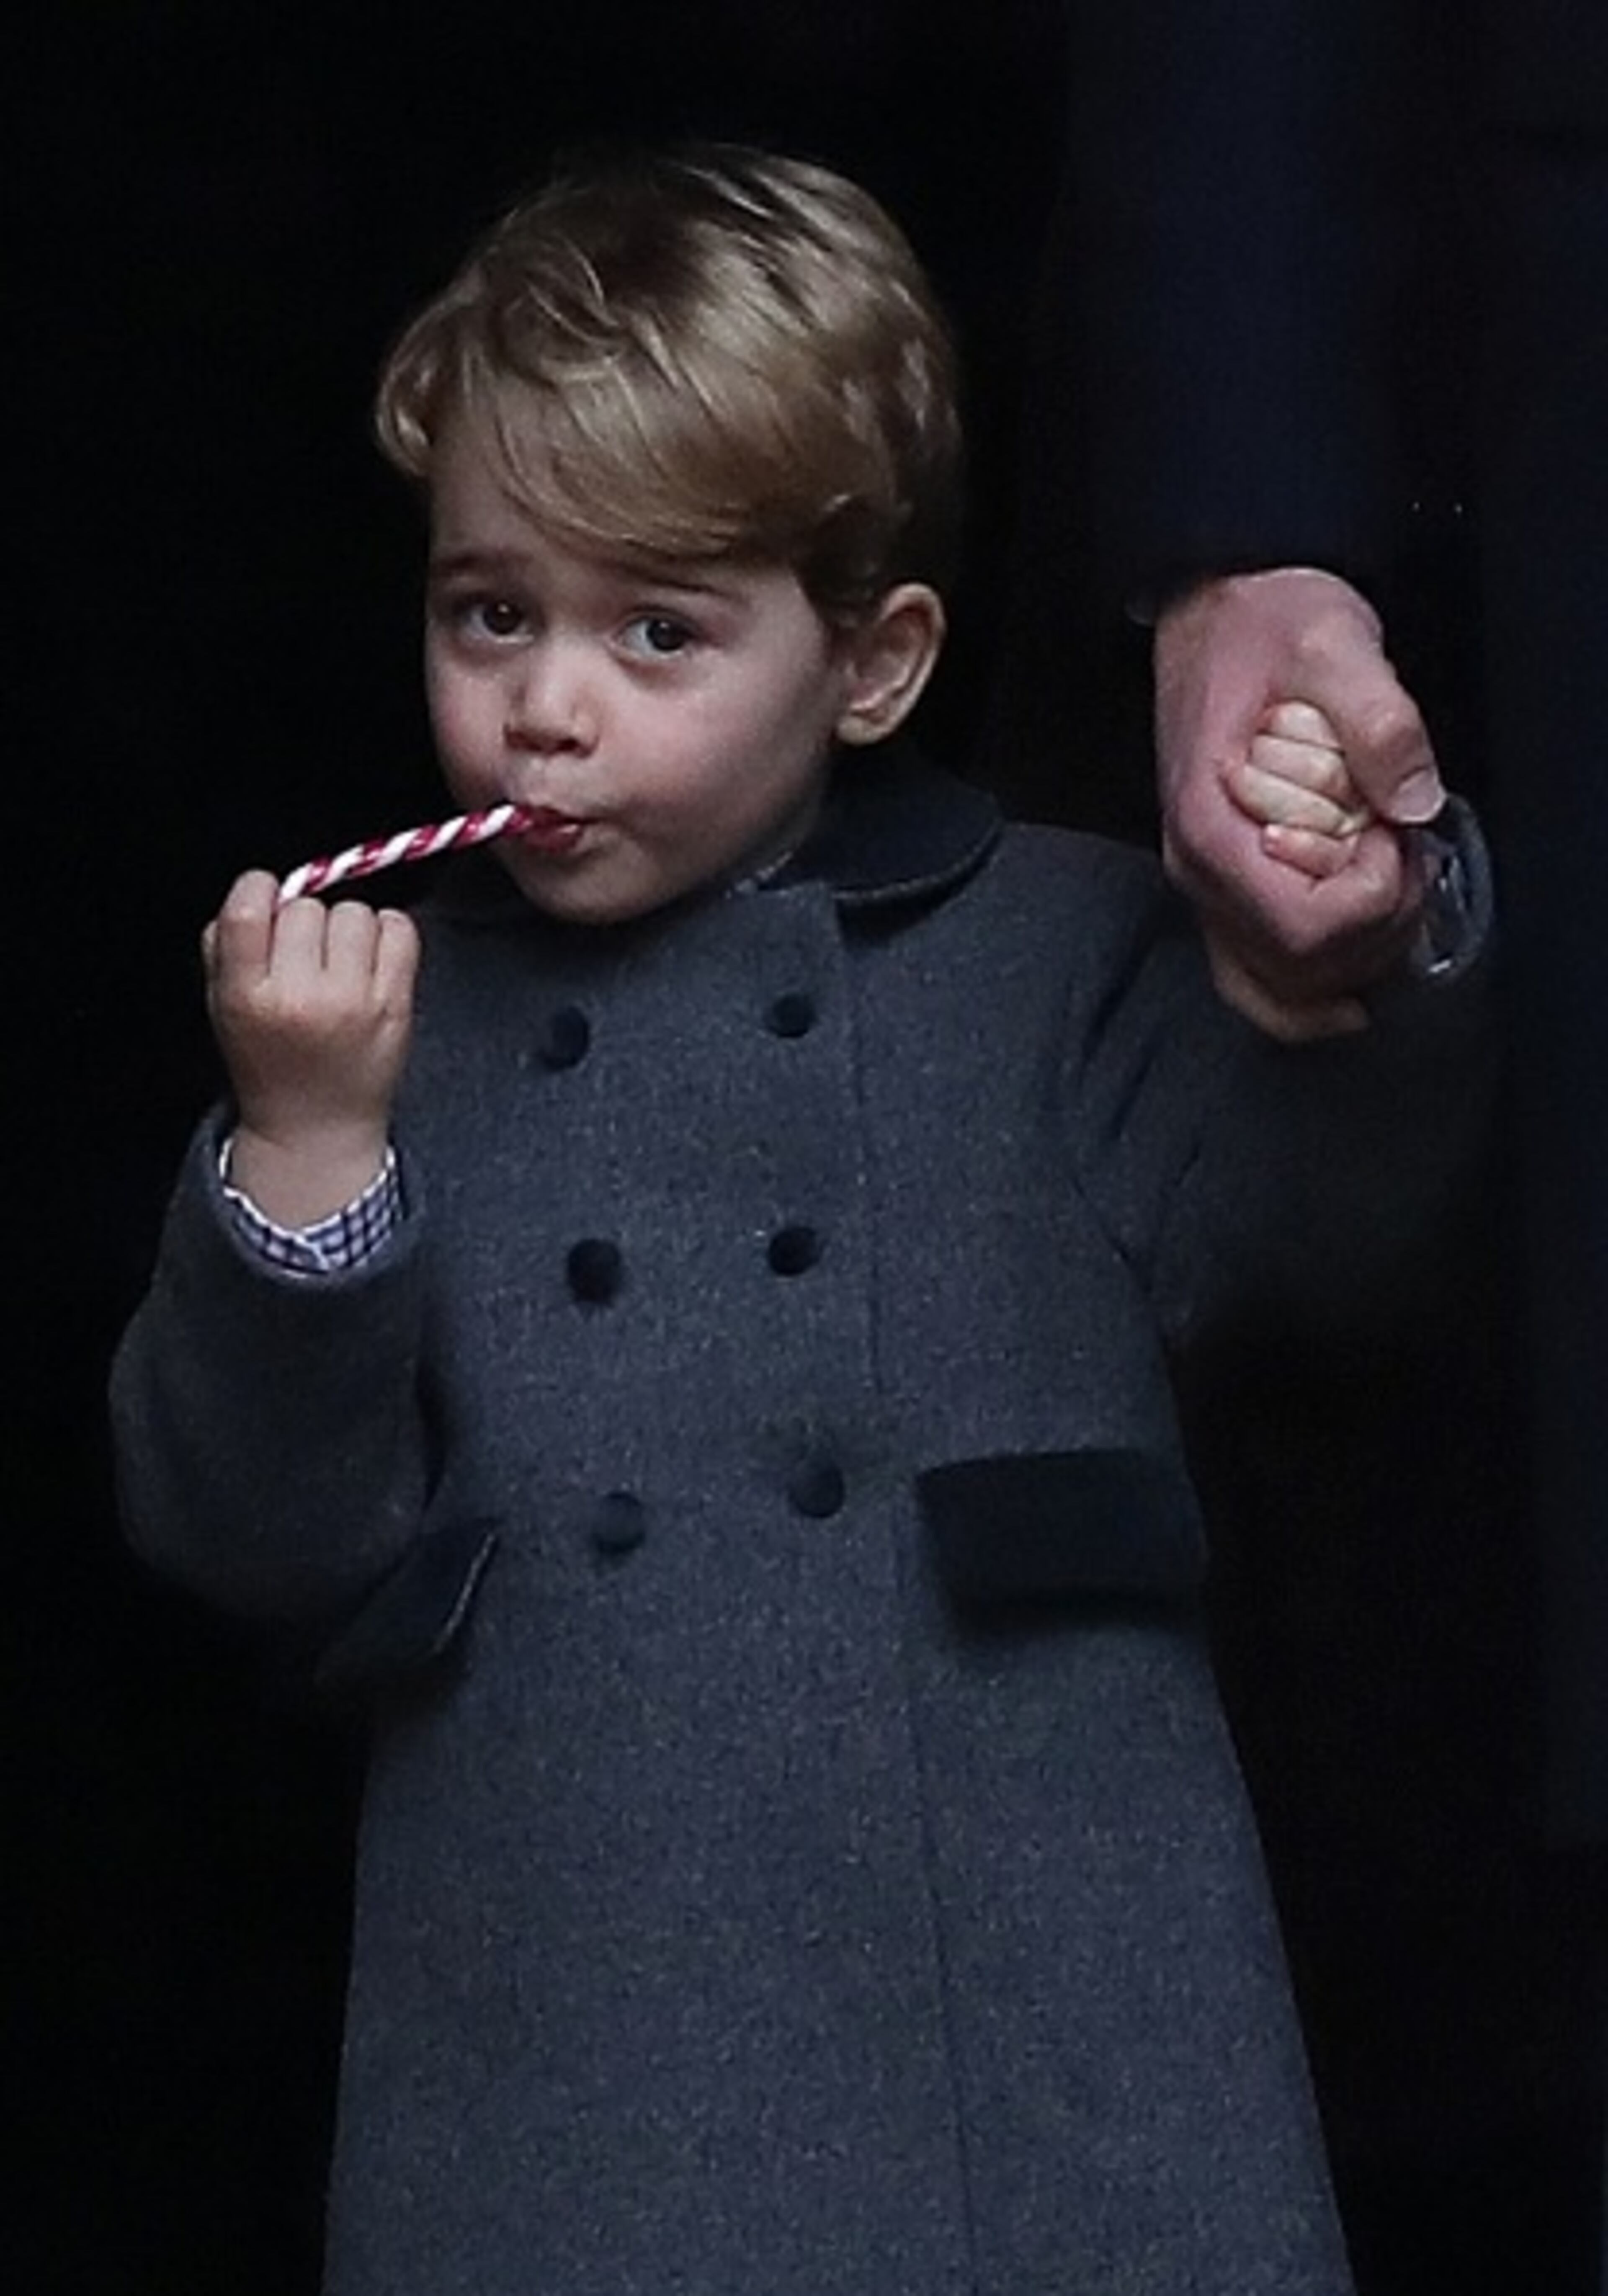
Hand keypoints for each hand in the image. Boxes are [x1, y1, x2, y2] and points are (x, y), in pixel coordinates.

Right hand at [203, 871, 419, 1224]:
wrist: (317, 1127)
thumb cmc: (268, 1060)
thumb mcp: (222, 1007)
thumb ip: (225, 945)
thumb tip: (259, 889)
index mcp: (248, 997)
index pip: (247, 908)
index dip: (259, 890)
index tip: (266, 901)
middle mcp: (302, 997)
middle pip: (307, 908)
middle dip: (304, 922)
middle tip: (304, 956)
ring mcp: (355, 1001)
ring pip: (355, 913)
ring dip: (346, 927)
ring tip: (337, 963)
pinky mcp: (396, 1004)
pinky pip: (399, 929)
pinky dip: (387, 932)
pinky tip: (370, 959)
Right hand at [1155, 570, 1436, 1037]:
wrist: (1216, 609)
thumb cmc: (1263, 623)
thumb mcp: (1330, 643)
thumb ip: (1377, 717)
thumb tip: (1415, 800)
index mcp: (1211, 824)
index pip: (1301, 927)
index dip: (1372, 898)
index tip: (1398, 835)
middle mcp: (1199, 873)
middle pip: (1300, 967)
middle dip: (1377, 925)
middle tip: (1407, 852)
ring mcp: (1207, 887)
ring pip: (1282, 987)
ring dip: (1357, 956)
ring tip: (1389, 885)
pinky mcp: (1226, 888)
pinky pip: (1257, 979)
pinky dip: (1309, 996)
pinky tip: (1352, 991)